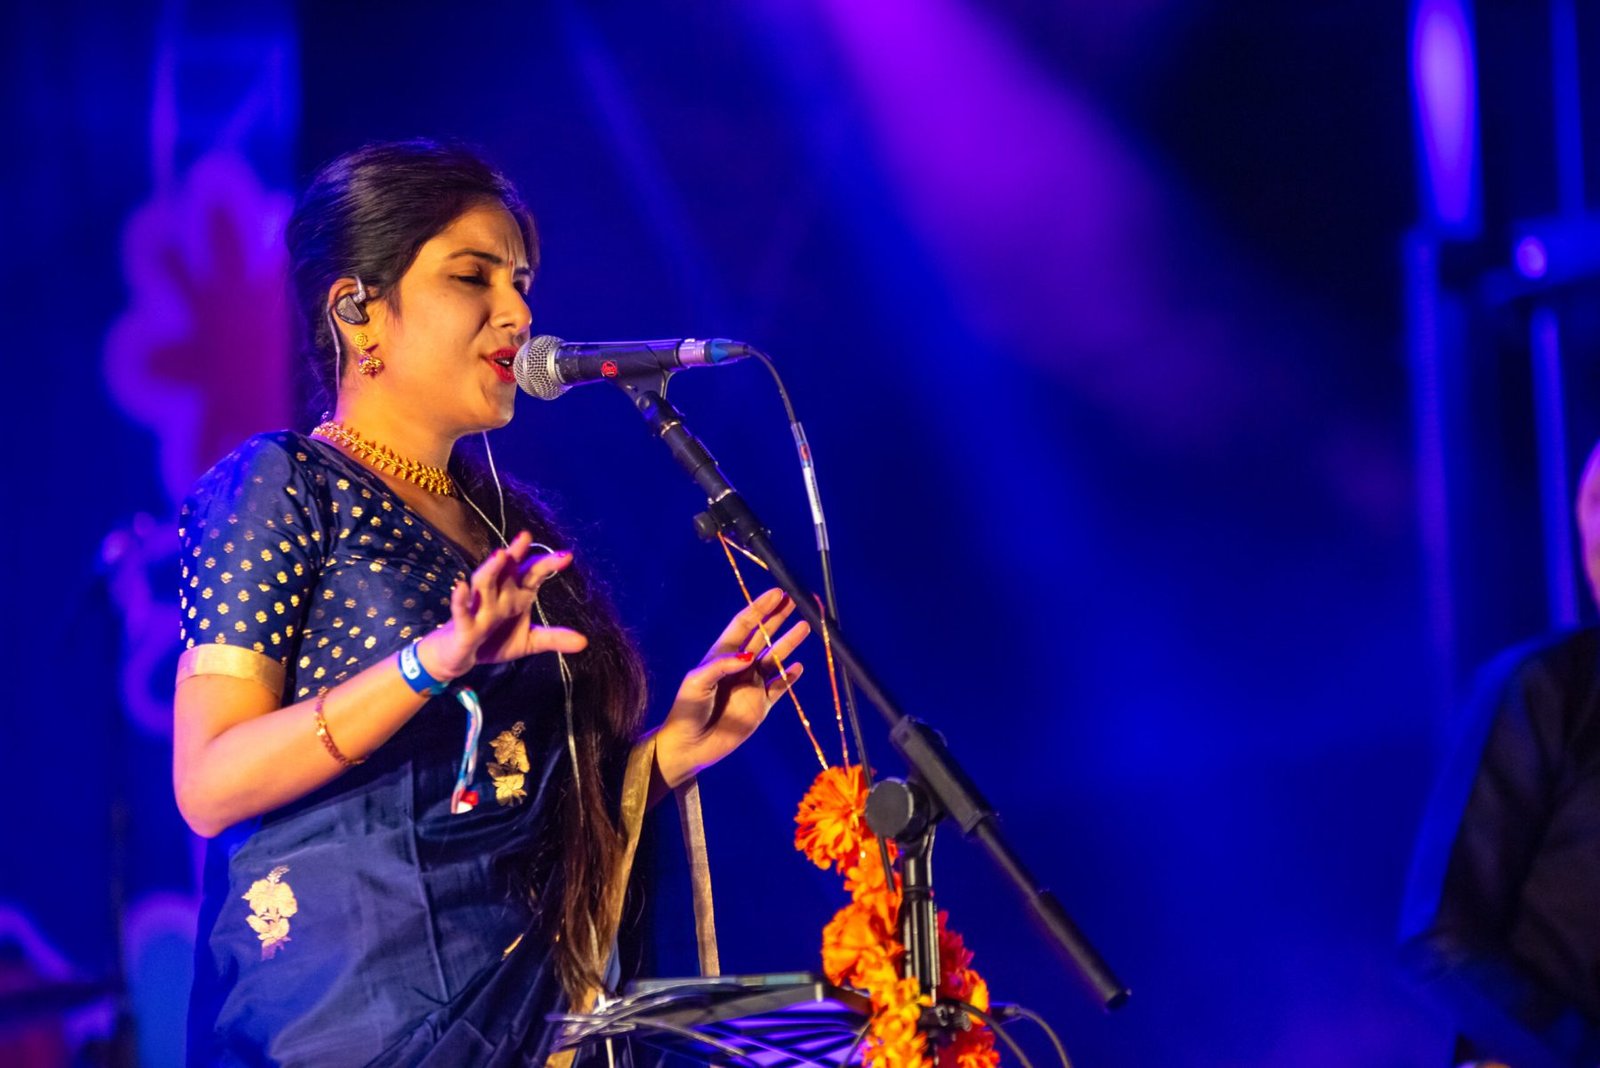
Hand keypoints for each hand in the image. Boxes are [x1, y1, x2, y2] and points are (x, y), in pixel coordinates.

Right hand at [418, 531, 587, 679]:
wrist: (460, 657)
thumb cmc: (494, 642)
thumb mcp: (528, 641)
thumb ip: (553, 638)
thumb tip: (584, 642)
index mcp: (516, 595)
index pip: (533, 574)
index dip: (547, 564)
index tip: (567, 556)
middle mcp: (498, 595)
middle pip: (506, 570)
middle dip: (515, 553)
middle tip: (526, 537)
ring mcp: (479, 608)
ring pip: (483, 583)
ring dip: (491, 569)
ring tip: (501, 555)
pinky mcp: (463, 625)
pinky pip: (460, 610)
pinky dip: (460, 599)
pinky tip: (461, 587)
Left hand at [654, 588, 809, 789]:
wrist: (689, 745)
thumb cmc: (686, 710)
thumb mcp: (697, 682)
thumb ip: (722, 666)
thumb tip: (750, 656)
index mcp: (721, 655)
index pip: (744, 625)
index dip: (760, 609)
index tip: (777, 594)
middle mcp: (739, 667)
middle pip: (762, 636)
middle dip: (777, 618)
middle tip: (794, 600)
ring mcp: (751, 686)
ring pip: (774, 659)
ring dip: (788, 643)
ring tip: (804, 626)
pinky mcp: (760, 706)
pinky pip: (779, 688)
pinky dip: (789, 676)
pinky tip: (798, 666)